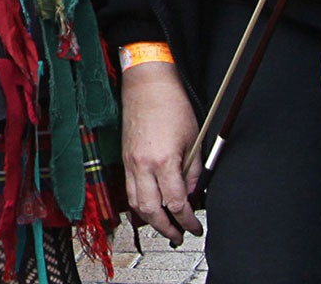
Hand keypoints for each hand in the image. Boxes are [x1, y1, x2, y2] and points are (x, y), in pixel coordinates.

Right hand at [118, 58, 202, 243]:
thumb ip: (193, 171)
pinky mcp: (124, 157)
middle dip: (166, 228)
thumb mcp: (192, 141)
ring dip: (149, 219)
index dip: (188, 221)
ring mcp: (129, 161)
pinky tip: (151, 206)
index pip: (176, 203)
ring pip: (134, 202)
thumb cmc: (170, 105)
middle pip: (150, 210)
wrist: (146, 84)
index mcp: (163, 161)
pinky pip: (128, 188)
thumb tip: (191, 192)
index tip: (196, 227)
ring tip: (164, 226)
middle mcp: (142, 164)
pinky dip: (139, 202)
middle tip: (179, 236)